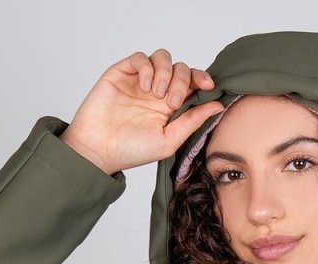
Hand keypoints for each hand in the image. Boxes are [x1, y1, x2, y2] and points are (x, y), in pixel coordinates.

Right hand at [60, 48, 225, 174]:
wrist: (99, 150)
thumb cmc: (132, 151)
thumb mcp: (170, 140)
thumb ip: (193, 121)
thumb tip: (218, 105)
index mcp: (171, 107)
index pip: (192, 84)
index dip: (202, 79)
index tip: (208, 86)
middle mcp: (157, 91)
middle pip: (180, 68)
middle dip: (182, 81)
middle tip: (171, 103)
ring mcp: (140, 81)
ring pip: (162, 57)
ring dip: (165, 73)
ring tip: (156, 94)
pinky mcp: (122, 73)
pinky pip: (141, 58)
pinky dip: (147, 68)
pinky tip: (145, 86)